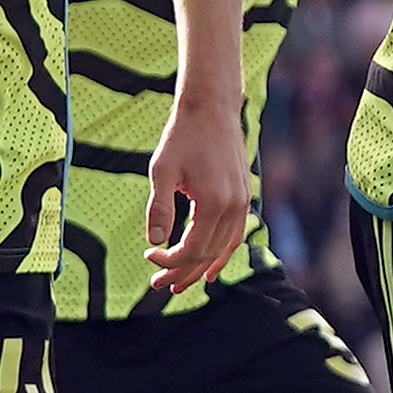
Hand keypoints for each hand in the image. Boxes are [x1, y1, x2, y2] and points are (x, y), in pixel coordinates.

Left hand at [145, 104, 256, 295]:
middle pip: (208, 255)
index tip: (149, 256)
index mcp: (214, 203)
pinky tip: (211, 264)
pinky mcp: (243, 195)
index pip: (192, 250)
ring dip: (202, 268)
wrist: (211, 108)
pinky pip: (235, 234)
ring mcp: (242, 202)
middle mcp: (234, 206)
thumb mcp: (162, 171)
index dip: (169, 261)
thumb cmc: (182, 137)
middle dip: (182, 272)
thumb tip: (154, 242)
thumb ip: (159, 208)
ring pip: (224, 248)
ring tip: (182, 283)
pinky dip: (222, 253)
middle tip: (158, 284)